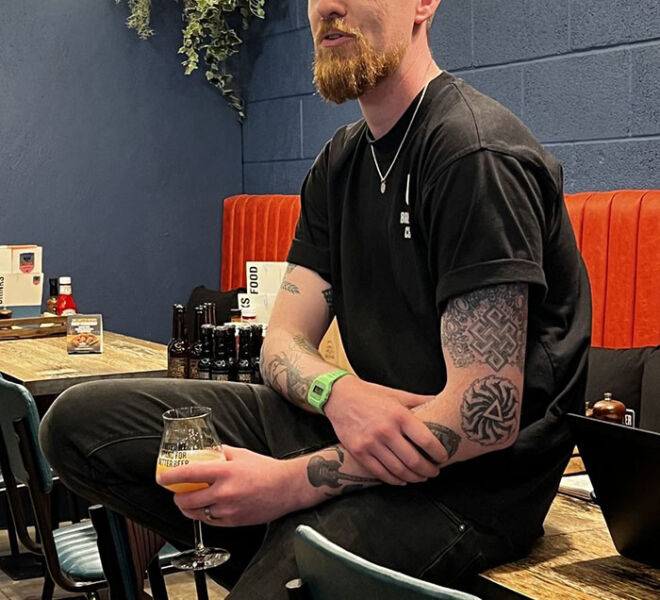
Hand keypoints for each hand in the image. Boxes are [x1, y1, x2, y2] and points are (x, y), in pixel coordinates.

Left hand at [156, 446, 299, 526]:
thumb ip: (221, 451)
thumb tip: (206, 449)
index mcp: (225, 472)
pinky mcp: (233, 522)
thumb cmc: (266, 470)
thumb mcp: (241, 454)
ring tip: (190, 500)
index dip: (170, 477)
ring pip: (196, 513)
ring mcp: (228, 510)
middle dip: (177, 497)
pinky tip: (207, 507)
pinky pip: (210, 521)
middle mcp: (224, 492)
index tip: (162, 477)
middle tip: (176, 492)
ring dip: (188, 508)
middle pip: (187, 500)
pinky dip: (204, 515)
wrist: (286, 488)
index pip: (189, 474)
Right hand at [324, 377, 445, 484]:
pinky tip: (402, 479)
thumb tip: (441, 401)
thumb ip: (419, 401)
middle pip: (414, 460)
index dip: (439, 453)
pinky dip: (395, 480)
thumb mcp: (397, 395)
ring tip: (421, 477)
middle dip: (429, 470)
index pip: (426, 441)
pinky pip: (380, 473)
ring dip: (414, 477)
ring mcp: (371, 443)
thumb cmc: (371, 395)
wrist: (340, 396)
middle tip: (434, 471)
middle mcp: (386, 430)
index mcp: (399, 415)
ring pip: (399, 470)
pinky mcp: (359, 452)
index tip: (443, 458)